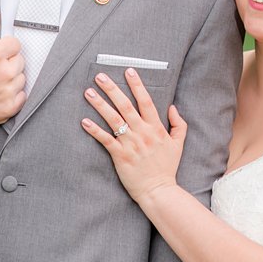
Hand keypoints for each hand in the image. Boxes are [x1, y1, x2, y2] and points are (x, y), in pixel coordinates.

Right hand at [0, 10, 25, 149]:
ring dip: (11, 79)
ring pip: (21, 78)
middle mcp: (5, 72)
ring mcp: (8, 91)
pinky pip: (22, 96)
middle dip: (8, 62)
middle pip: (20, 60)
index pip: (15, 44)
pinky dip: (12, 95)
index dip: (4, 48)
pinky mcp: (9, 108)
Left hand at [81, 69, 186, 203]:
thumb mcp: (178, 144)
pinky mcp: (120, 155)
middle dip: (112, 89)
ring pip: (113, 119)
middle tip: (100, 76)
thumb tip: (172, 107)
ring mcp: (130, 143)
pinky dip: (94, 130)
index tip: (129, 71)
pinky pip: (105, 140)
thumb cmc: (167, 167)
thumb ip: (178, 124)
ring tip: (88, 92)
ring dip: (100, 104)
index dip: (137, 85)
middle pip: (125, 106)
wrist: (159, 190)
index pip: (146, 101)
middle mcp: (142, 133)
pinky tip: (84, 121)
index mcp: (156, 128)